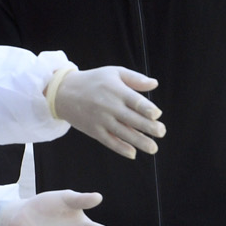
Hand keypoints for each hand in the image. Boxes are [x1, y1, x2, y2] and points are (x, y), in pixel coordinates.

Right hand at [50, 66, 164, 157]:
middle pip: (132, 119)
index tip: (157, 115)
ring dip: (140, 142)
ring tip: (153, 148)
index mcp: (116, 90)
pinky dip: (121, 148)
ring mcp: (101, 120)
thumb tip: (155, 84)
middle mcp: (109, 106)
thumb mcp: (113, 73)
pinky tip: (132, 153)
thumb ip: (135, 79)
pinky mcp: (93, 130)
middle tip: (161, 132)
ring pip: (123, 133)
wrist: (63, 92)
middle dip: (149, 127)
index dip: (147, 109)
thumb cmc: (93, 80)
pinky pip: (109, 141)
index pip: (135, 101)